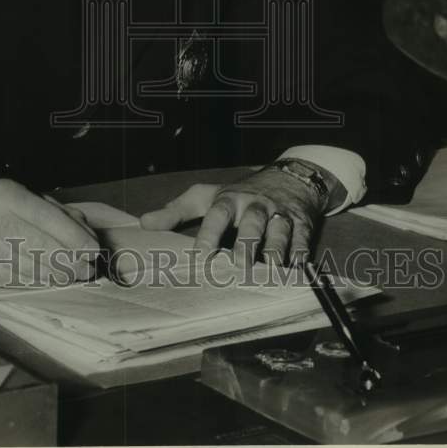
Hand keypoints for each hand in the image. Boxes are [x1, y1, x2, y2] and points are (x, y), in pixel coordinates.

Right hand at [0, 179, 99, 286]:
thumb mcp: (20, 198)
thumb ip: (54, 211)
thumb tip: (86, 232)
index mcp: (6, 194)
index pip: (48, 218)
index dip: (74, 237)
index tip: (93, 249)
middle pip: (41, 246)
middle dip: (69, 261)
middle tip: (86, 269)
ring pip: (30, 267)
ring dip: (56, 275)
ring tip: (71, 276)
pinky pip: (15, 280)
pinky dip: (36, 282)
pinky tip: (46, 280)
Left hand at [140, 168, 326, 266]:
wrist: (285, 178)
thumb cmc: (237, 194)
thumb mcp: (205, 197)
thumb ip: (175, 212)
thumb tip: (144, 223)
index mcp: (229, 200)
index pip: (218, 214)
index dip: (209, 232)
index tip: (201, 253)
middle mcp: (255, 206)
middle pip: (252, 224)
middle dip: (246, 244)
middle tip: (239, 266)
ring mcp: (279, 215)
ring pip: (279, 232)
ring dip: (275, 250)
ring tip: (270, 269)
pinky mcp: (301, 224)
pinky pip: (302, 240)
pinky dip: (301, 255)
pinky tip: (296, 269)